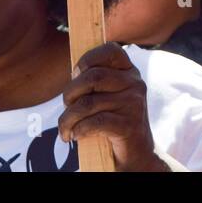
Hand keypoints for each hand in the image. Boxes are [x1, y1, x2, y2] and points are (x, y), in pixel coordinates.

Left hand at [58, 42, 166, 171]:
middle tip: (66, 106)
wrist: (137, 152)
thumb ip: (95, 80)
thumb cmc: (114, 120)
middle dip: (70, 93)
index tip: (75, 74)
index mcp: (129, 71)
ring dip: (68, 118)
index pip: (110, 50)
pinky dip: (79, 129)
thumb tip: (74, 71)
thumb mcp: (108, 94)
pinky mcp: (129, 125)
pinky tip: (75, 135)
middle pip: (93, 77)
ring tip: (65, 128)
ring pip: (89, 103)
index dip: (88, 59)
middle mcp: (135, 83)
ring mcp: (133, 104)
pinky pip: (95, 123)